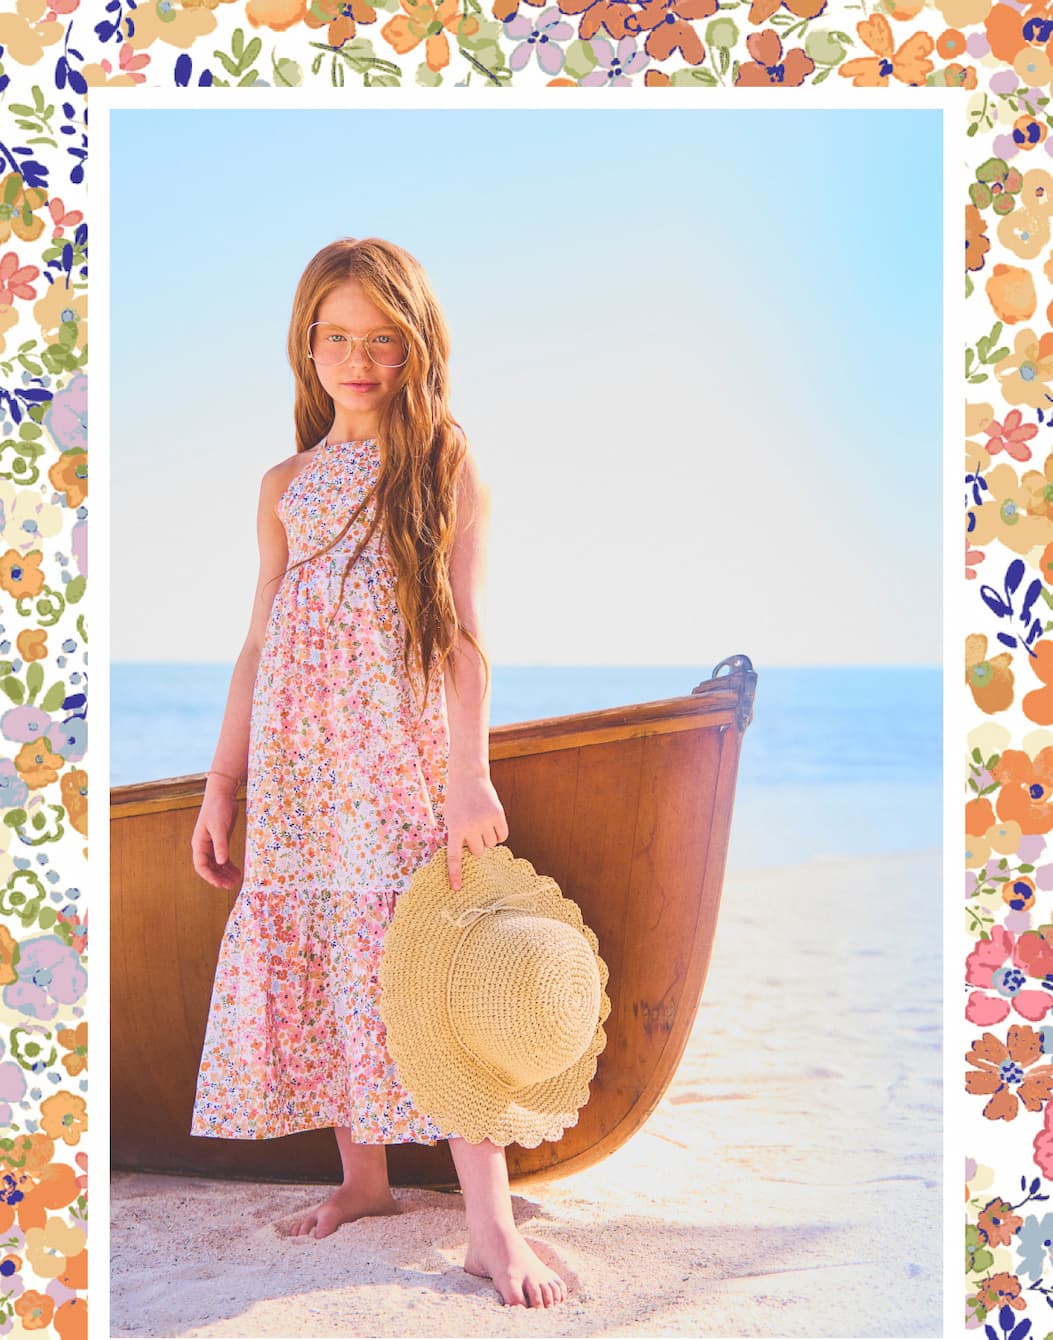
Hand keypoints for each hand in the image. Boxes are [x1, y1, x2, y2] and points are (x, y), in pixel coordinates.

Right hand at [191, 782, 243, 889]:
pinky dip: (229, 865)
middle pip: (209, 867)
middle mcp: (204, 845)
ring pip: (217, 863)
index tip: (221, 885)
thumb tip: (222, 862)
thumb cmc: (218, 808)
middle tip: (231, 886)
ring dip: (225, 873)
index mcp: (199, 843)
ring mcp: (212, 843)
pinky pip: (223, 856)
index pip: (201, 866)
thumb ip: (221, 845)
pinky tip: (238, 871)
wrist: (222, 793)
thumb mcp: (220, 827)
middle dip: (219, 877)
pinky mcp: (221, 839)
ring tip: (236, 881)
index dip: (210, 877)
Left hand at [443, 772, 508, 890]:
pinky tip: (493, 824)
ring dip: (488, 838)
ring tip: (482, 823)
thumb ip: (457, 836)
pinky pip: (502, 836)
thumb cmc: (457, 800)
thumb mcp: (450, 817)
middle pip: (478, 852)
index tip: (456, 889)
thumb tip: (471, 856)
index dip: (455, 874)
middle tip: (473, 831)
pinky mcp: (498, 815)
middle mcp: (470, 827)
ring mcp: (485, 821)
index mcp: (454, 829)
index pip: (454, 857)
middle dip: (477, 845)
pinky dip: (499, 834)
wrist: (468, 777)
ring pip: (491, 844)